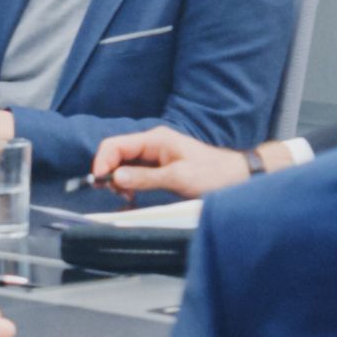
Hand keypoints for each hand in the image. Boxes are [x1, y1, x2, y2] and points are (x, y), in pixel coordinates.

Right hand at [90, 125, 258, 198]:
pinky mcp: (159, 167)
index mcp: (155, 140)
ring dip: (119, 181)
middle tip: (116, 194)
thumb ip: (145, 178)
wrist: (237, 176)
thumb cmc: (213, 173)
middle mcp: (152, 145)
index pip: (115, 145)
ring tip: (128, 197)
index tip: (98, 182)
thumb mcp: (178, 177)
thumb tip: (116, 177)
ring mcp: (155, 156)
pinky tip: (133, 196)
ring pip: (123, 165)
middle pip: (116, 154)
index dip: (102, 162)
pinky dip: (129, 185)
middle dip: (110, 173)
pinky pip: (134, 174)